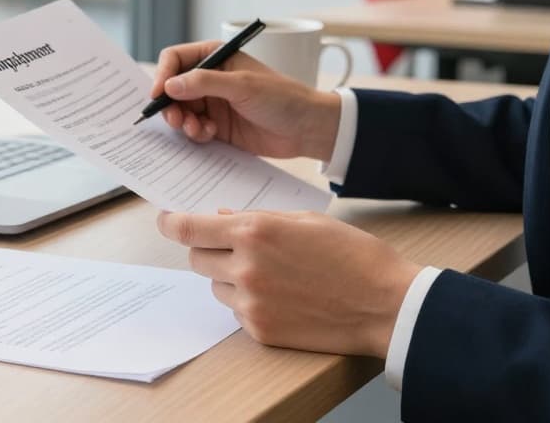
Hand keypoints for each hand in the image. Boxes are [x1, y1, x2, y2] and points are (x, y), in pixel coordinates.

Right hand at [150, 41, 341, 159]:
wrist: (306, 129)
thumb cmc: (282, 97)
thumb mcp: (242, 86)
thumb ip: (204, 83)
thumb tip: (169, 85)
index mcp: (215, 57)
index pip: (175, 59)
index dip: (162, 75)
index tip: (158, 94)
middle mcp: (209, 78)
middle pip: (172, 88)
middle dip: (171, 105)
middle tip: (176, 120)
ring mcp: (212, 103)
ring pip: (180, 111)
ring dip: (183, 122)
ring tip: (197, 130)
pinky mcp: (217, 126)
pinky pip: (193, 130)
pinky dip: (195, 134)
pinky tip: (211, 135)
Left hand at [157, 209, 421, 357]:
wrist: (384, 304)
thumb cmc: (352, 255)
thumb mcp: (305, 221)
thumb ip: (257, 219)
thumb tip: (220, 218)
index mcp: (254, 232)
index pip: (189, 228)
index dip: (170, 223)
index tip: (165, 220)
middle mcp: (245, 267)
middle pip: (197, 258)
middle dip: (209, 249)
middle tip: (236, 247)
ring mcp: (250, 302)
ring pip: (216, 286)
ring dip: (230, 277)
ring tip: (273, 274)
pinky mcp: (260, 330)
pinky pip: (237, 311)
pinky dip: (249, 302)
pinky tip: (283, 297)